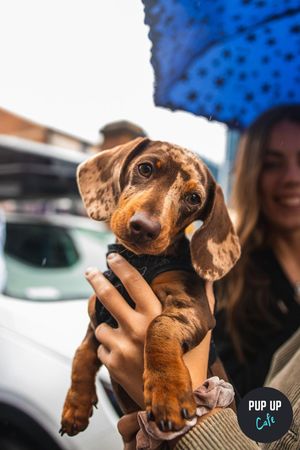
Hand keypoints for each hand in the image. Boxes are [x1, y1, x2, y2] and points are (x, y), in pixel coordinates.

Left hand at [85, 253, 214, 407]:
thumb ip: (203, 302)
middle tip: (89, 271)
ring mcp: (122, 346)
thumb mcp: (200, 331)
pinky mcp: (112, 363)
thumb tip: (208, 278)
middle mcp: (136, 328)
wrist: (176, 402)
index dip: (120, 265)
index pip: (133, 282)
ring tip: (121, 334)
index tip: (111, 256)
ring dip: (107, 327)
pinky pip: (102, 347)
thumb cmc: (191, 363)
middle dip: (95, 280)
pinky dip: (109, 348)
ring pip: (101, 325)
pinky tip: (123, 354)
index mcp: (156, 316)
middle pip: (107, 296)